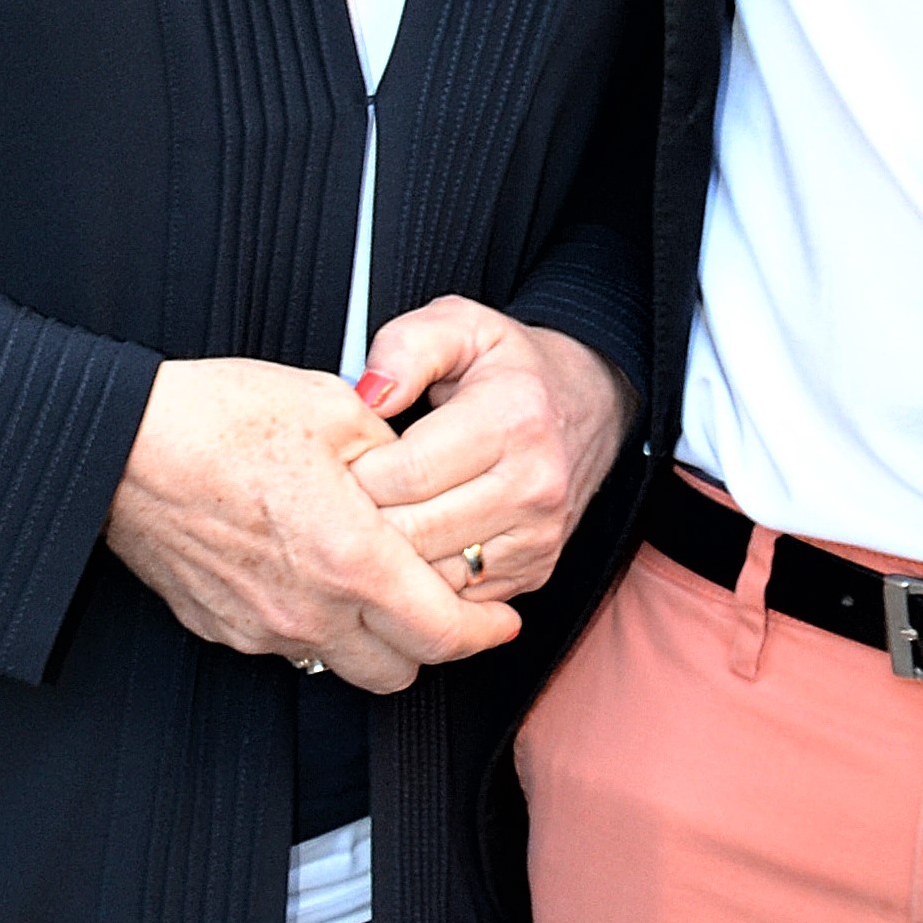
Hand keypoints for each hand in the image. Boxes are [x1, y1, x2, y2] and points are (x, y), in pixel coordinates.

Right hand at [105, 357, 521, 694]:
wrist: (121, 445)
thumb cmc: (221, 418)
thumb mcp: (335, 409)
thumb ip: (396, 454)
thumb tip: (420, 475)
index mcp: (352, 560)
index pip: (445, 632)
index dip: (486, 632)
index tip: (502, 618)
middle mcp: (311, 612)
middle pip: (404, 669)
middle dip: (435, 642)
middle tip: (446, 603)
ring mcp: (262, 630)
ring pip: (346, 667)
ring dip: (374, 641)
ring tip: (377, 589)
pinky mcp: (222, 629)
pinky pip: (290, 646)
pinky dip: (315, 624)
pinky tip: (308, 573)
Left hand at [345, 300, 635, 601]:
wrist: (587, 403)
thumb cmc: (510, 365)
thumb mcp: (459, 324)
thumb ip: (406, 346)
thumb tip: (368, 394)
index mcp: (512, 419)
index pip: (405, 473)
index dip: (354, 471)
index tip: (337, 461)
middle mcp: (535, 485)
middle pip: (415, 533)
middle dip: (361, 521)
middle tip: (335, 500)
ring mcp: (538, 537)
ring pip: (432, 578)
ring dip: (387, 559)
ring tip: (362, 525)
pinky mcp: (534, 571)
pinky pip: (456, 597)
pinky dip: (419, 582)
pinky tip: (402, 550)